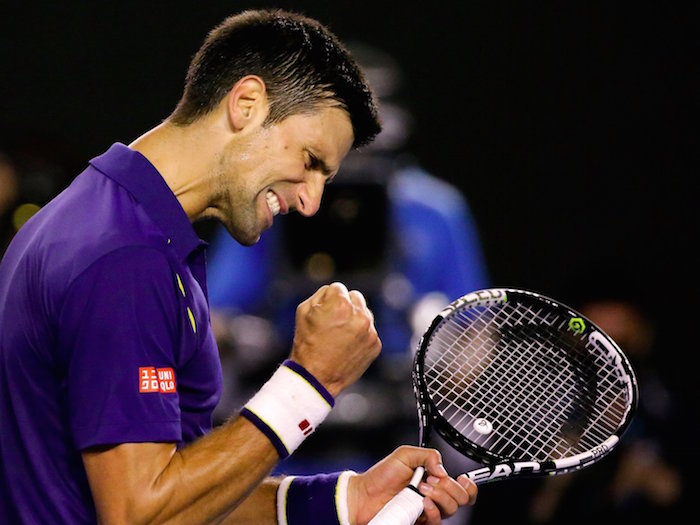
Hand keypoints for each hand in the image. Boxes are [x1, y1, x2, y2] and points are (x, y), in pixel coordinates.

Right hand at [290, 282, 380, 395]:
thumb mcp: (303, 310)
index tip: (323, 313)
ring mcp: (370, 331)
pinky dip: (360, 336)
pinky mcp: (375, 344)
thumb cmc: (307, 343)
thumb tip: (334, 291)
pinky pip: (369, 331)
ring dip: (354, 319)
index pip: (338, 288)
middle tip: (333, 322)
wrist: (316, 377)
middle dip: (345, 306)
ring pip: (364, 313)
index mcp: (341, 304)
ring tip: (339, 336)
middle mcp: (360, 315)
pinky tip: (347, 346)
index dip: (328, 300)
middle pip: (355, 297)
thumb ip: (321, 294)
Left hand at [348, 446, 476, 524]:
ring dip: (440, 497)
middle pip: (461, 498)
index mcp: (434, 480)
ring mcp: (427, 511)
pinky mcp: (419, 523)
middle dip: (451, 487)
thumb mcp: (404, 455)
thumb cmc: (380, 477)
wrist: (363, 496)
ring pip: (451, 510)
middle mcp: (433, 497)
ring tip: (422, 489)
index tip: (462, 478)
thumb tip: (443, 469)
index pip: (462, 487)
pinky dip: (433, 511)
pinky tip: (422, 503)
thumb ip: (427, 455)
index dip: (469, 485)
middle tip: (433, 481)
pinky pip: (436, 522)